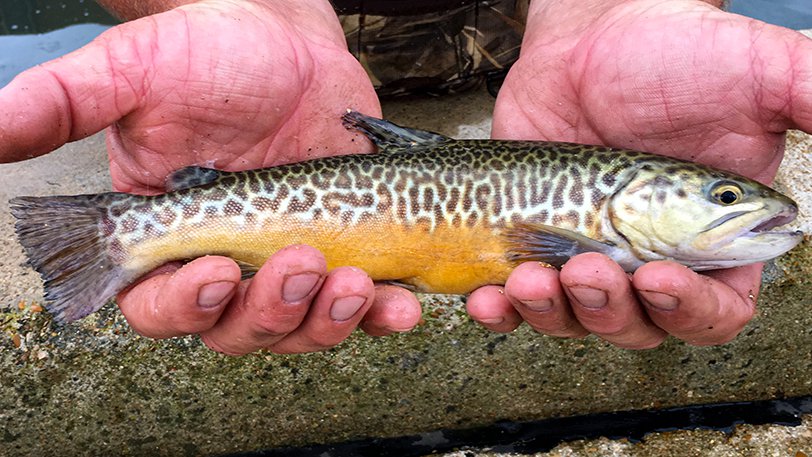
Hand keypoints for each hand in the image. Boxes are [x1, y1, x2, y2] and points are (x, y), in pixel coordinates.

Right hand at [0, 0, 420, 353]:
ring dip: (329, 321)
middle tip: (300, 264)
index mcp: (169, 239)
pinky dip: (382, 313)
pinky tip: (402, 301)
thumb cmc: (205, 52)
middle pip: (239, 331)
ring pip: (302, 328)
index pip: (160, 306)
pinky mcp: (347, 249)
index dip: (182, 305)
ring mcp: (293, 259)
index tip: (213, 269)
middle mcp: (230, 261)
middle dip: (271, 311)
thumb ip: (62, 105)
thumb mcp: (130, 72)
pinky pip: (364, 304)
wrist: (287, 36)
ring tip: (356, 282)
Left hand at [469, 0, 811, 347]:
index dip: (690, 311)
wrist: (589, 35)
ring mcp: (585, 255)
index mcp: (709, 241)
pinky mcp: (531, 244)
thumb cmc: (675, 54)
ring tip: (531, 277)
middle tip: (590, 266)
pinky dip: (500, 311)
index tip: (660, 274)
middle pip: (638, 327)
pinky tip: (488, 297)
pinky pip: (515, 301)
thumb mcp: (757, 76)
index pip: (714, 312)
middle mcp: (648, 258)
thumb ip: (809, 105)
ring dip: (551, 313)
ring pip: (573, 322)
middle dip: (610, 309)